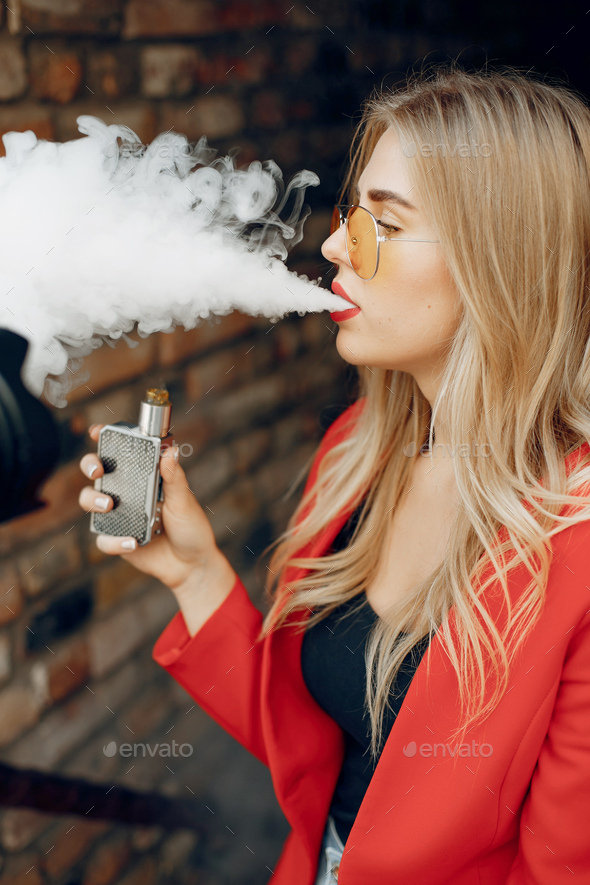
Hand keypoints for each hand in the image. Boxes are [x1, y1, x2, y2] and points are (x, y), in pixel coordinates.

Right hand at [78, 424, 222, 591]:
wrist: (191, 565)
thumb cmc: (191, 528)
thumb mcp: (184, 501)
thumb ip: (174, 478)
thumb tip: (170, 451)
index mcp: (144, 478)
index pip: (121, 454)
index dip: (105, 439)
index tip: (97, 431)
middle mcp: (127, 493)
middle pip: (96, 473)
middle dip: (90, 465)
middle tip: (98, 471)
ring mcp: (119, 516)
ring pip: (90, 502)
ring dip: (93, 501)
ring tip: (109, 506)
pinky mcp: (116, 539)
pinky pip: (103, 538)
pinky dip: (114, 541)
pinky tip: (132, 543)